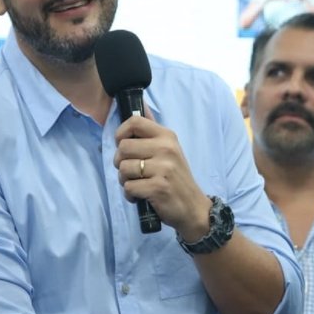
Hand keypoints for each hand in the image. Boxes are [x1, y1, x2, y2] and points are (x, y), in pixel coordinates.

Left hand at [113, 115, 211, 239]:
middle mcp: (166, 148)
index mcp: (167, 136)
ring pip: (123, 168)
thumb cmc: (176, 178)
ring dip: (124, 180)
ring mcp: (163, 168)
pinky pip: (129, 187)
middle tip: (131, 171)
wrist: (193, 207)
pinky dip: (130, 195)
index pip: (134, 122)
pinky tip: (140, 196)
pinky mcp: (158, 187)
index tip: (122, 145)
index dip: (120, 133)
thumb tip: (140, 106)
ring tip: (137, 184)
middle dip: (120, 162)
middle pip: (123, 147)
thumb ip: (152, 133)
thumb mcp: (169, 150)